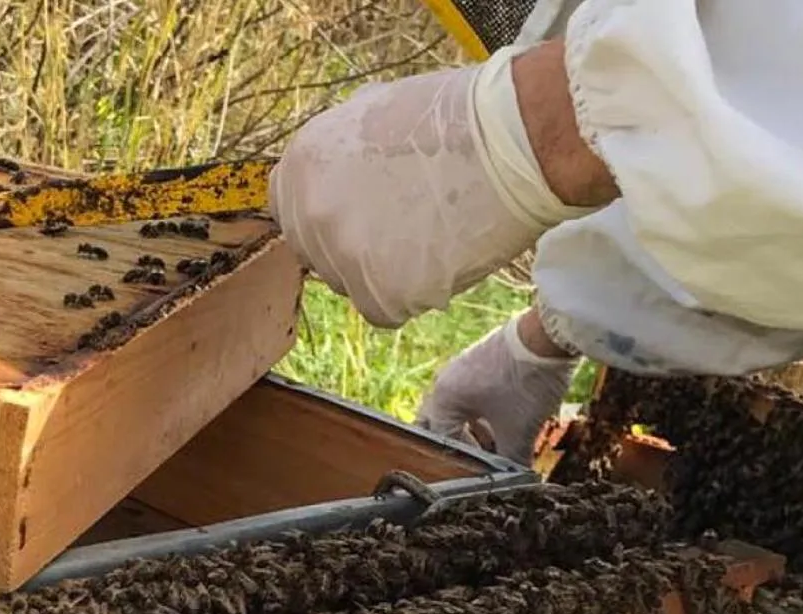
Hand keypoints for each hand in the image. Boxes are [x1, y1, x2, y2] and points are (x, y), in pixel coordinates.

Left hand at [268, 49, 583, 327]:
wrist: (513, 140)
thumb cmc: (455, 120)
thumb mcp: (373, 114)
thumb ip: (335, 158)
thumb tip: (324, 185)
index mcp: (302, 164)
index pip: (289, 214)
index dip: (323, 218)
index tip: (356, 215)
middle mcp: (312, 213)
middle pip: (318, 257)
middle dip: (352, 248)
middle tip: (403, 225)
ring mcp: (343, 258)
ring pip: (350, 285)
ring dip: (384, 271)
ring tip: (430, 232)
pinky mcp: (379, 294)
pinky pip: (383, 309)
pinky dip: (410, 294)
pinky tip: (440, 258)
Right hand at [416, 309, 576, 465]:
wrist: (551, 333)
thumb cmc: (527, 382)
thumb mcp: (519, 430)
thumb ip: (512, 462)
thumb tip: (517, 481)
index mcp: (443, 399)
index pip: (442, 442)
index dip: (462, 463)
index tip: (482, 475)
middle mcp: (445, 382)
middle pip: (437, 423)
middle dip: (455, 444)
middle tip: (473, 461)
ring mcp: (461, 367)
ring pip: (455, 408)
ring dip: (470, 429)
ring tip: (495, 443)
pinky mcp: (479, 358)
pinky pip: (470, 393)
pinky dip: (481, 411)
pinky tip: (503, 420)